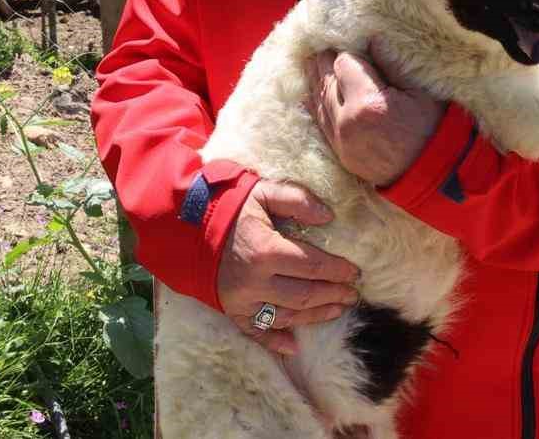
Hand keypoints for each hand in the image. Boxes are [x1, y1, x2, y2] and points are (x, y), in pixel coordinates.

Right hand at [216, 179, 360, 355]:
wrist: (184, 223)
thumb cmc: (229, 205)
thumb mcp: (262, 192)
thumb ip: (296, 199)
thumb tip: (329, 215)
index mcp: (266, 251)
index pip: (313, 265)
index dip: (337, 270)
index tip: (355, 272)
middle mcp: (255, 282)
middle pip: (305, 294)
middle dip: (333, 294)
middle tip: (352, 293)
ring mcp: (242, 301)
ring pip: (288, 316)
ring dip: (316, 315)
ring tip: (337, 309)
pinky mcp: (231, 311)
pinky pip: (256, 332)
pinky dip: (275, 341)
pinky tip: (293, 346)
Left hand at [307, 44, 444, 187]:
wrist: (434, 177)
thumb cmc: (433, 131)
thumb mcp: (421, 93)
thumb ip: (392, 65)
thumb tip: (371, 40)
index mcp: (368, 103)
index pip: (344, 64)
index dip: (349, 53)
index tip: (354, 46)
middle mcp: (347, 123)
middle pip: (326, 81)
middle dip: (325, 62)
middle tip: (324, 45)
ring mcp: (341, 141)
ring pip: (319, 101)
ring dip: (317, 80)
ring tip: (313, 61)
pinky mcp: (341, 154)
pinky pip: (321, 124)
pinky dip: (315, 105)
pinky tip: (309, 93)